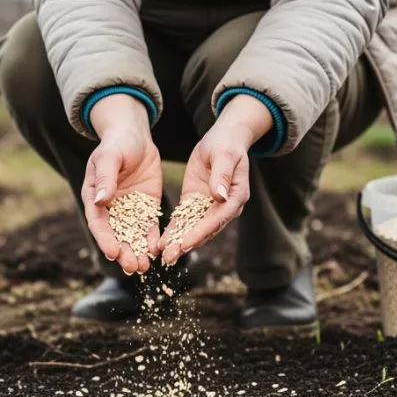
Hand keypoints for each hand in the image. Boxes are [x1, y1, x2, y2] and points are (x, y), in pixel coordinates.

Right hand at [81, 95, 161, 274]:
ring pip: (132, 235)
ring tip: (144, 267)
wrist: (134, 136)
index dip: (105, 239)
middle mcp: (110, 208)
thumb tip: (100, 200)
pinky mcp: (146, 207)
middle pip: (115, 235)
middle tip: (133, 267)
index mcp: (94, 197)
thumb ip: (105, 178)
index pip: (98, 222)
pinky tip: (158, 252)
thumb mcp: (110, 157)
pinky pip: (149, 227)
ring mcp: (129, 209)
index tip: (113, 252)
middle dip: (123, 252)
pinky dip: (152, 240)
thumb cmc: (116, 144)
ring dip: (137, 251)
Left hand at [158, 95, 274, 265]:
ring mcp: (209, 206)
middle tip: (170, 258)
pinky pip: (185, 219)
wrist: (223, 139)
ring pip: (194, 228)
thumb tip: (220, 196)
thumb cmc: (226, 144)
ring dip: (179, 242)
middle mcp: (224, 206)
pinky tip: (161, 242)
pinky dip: (174, 231)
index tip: (186, 243)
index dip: (201, 232)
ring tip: (164, 256)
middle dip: (188, 244)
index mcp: (235, 196)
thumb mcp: (224, 155)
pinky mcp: (196, 202)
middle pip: (206, 229)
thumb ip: (221, 176)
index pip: (217, 218)